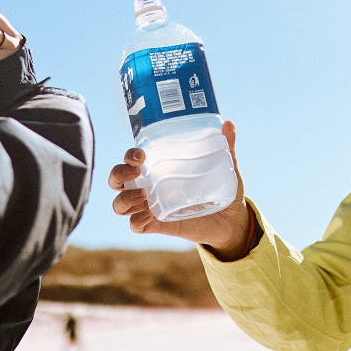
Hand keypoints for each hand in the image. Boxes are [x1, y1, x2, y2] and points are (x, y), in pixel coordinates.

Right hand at [108, 119, 252, 260]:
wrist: (232, 220)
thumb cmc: (222, 189)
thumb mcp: (226, 167)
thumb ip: (226, 147)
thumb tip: (229, 124)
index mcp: (159, 170)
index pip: (131, 160)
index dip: (129, 156)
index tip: (141, 155)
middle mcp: (149, 187)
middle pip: (117, 180)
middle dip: (118, 174)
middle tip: (136, 172)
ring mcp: (151, 208)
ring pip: (120, 205)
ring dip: (124, 199)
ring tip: (142, 195)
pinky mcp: (158, 226)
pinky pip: (136, 226)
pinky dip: (136, 221)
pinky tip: (147, 216)